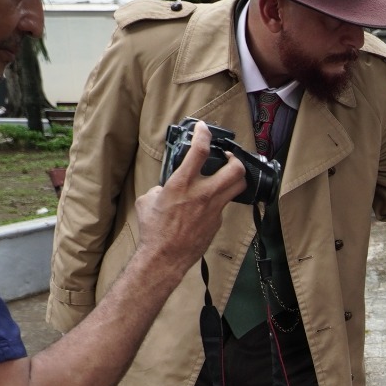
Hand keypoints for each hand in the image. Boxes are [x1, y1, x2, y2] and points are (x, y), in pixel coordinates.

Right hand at [133, 120, 247, 273]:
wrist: (165, 257)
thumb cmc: (154, 230)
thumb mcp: (148, 200)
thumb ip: (161, 187)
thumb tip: (166, 187)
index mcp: (182, 184)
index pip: (200, 151)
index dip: (204, 134)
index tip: (203, 128)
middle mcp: (203, 194)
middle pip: (235, 169)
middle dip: (236, 158)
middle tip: (228, 157)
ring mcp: (214, 209)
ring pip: (237, 187)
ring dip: (235, 177)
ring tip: (227, 174)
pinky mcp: (217, 222)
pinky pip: (223, 206)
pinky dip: (218, 200)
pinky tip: (208, 203)